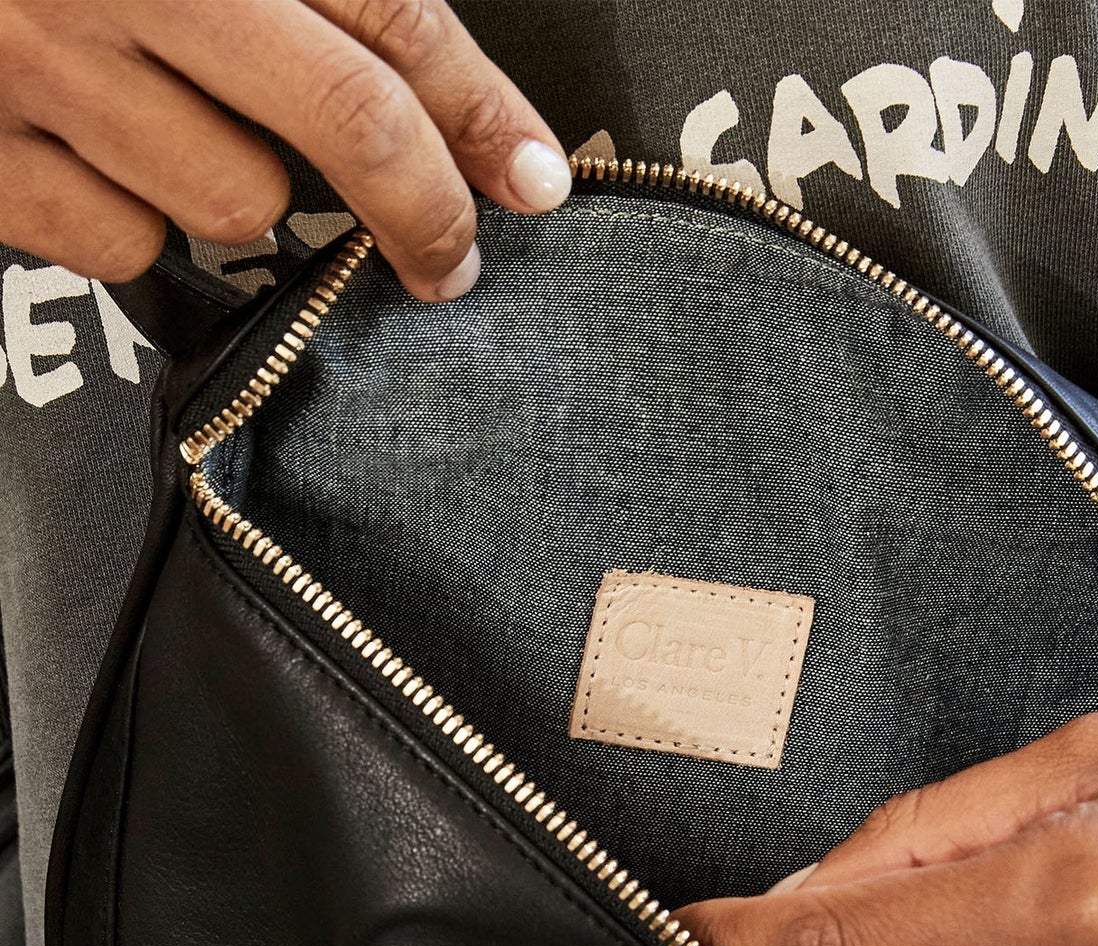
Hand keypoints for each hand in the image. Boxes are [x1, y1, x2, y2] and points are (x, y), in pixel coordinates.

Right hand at [0, 0, 569, 298]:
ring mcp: (43, 68)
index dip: (483, 110)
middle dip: (424, 210)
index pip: (390, 14)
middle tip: (449, 258)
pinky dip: (138, 224)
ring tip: (184, 125)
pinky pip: (127, 247)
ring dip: (245, 192)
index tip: (536, 178)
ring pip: (237, 203)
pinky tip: (105, 159)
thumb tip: (429, 83)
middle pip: (342, 125)